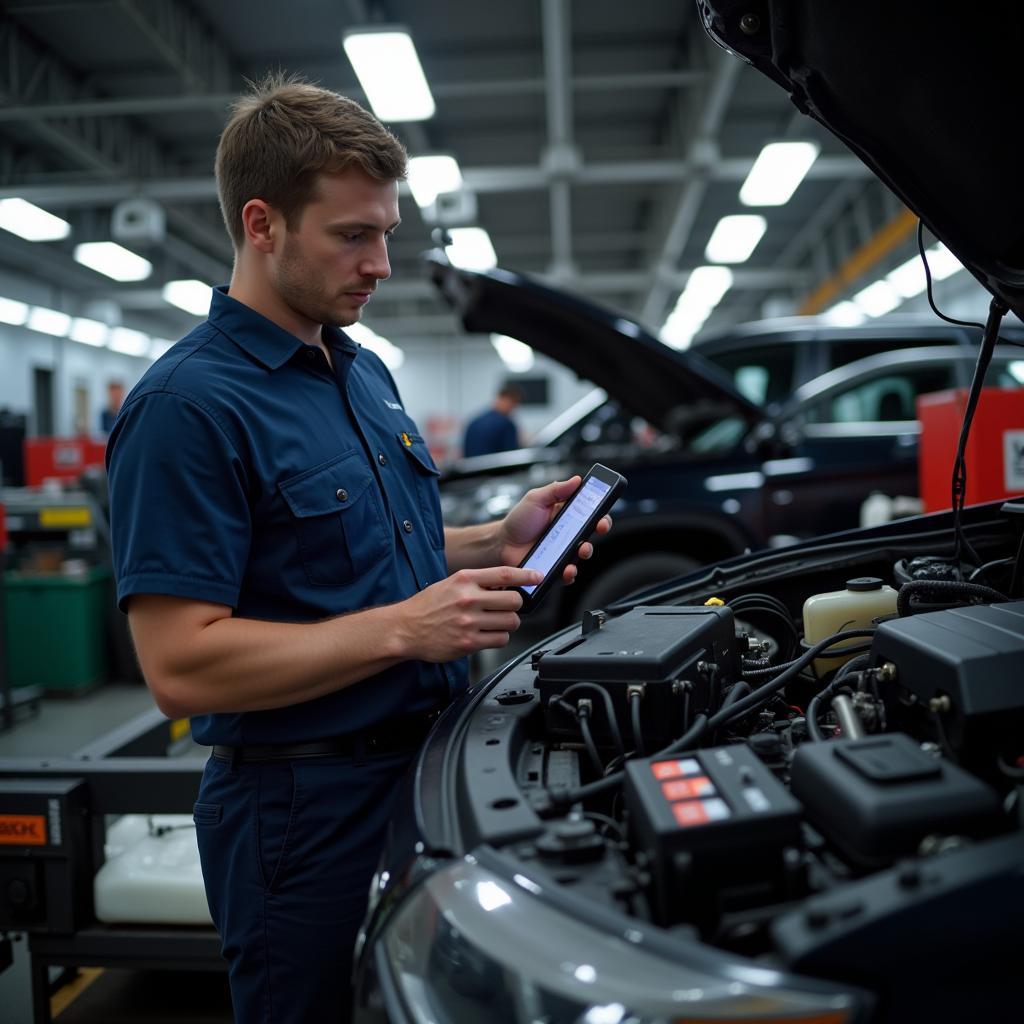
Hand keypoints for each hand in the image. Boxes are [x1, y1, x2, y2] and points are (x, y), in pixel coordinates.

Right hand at [397, 566, 541, 660]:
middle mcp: (468, 599)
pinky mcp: (468, 643)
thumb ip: (478, 582)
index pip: (505, 574)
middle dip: (515, 605)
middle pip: (514, 601)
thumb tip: (507, 585)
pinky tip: (486, 634)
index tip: (537, 577)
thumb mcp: (451, 583)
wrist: (405, 628)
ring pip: (510, 622)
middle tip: (506, 608)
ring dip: (507, 623)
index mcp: (465, 579)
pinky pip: (500, 640)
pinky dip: (498, 638)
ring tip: (493, 623)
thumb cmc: (428, 605)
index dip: (527, 576)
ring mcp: (469, 622)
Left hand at [497, 477, 612, 584]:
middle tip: (599, 527)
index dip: (601, 512)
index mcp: (567, 514)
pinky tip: (567, 569)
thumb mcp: (535, 499)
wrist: (502, 543)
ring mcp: (563, 550)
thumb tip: (577, 480)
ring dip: (587, 551)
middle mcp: (569, 532)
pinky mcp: (556, 566)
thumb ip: (555, 489)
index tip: (602, 512)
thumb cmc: (518, 521)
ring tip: (582, 549)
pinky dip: (570, 573)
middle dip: (601, 528)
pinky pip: (568, 572)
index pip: (591, 512)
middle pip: (593, 531)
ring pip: (583, 553)